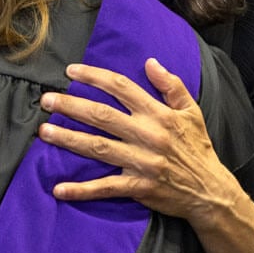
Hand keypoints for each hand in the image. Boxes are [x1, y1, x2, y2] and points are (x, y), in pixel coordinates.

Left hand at [39, 58, 253, 252]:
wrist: (210, 190)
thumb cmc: (198, 148)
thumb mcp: (191, 112)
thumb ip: (172, 86)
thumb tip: (150, 62)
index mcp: (159, 114)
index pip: (122, 88)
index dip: (95, 76)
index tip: (72, 71)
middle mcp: (148, 135)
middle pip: (102, 115)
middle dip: (71, 105)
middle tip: (46, 100)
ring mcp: (141, 162)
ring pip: (98, 147)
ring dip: (68, 139)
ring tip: (43, 132)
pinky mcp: (138, 187)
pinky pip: (106, 188)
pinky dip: (82, 190)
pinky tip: (59, 189)